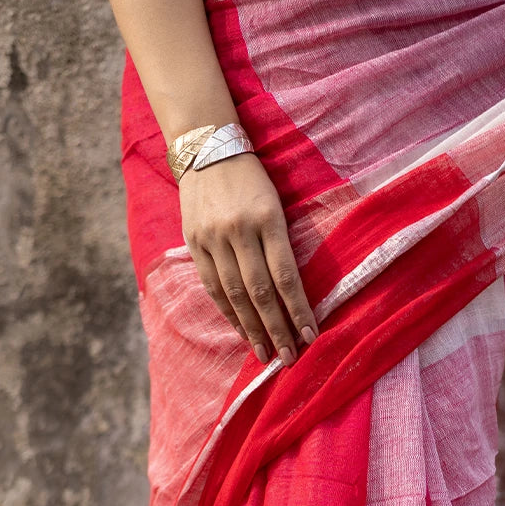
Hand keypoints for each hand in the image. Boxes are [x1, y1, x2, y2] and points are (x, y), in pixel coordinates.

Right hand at [179, 152, 317, 365]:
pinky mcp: (194, 244)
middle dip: (277, 328)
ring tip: (266, 353)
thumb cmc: (251, 178)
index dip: (298, 310)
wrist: (206, 148)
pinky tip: (243, 332)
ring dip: (253, 329)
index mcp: (267, 218)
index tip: (310, 336)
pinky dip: (229, 313)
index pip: (286, 275)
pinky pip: (213, 287)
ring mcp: (213, 239)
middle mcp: (239, 231)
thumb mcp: (274, 202)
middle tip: (289, 358)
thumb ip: (281, 243)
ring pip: (235, 295)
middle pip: (261, 292)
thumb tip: (292, 292)